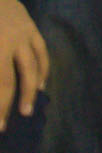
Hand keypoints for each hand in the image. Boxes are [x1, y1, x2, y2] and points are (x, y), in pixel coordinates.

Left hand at [0, 0, 46, 126]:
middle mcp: (12, 43)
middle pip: (16, 78)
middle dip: (11, 103)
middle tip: (6, 124)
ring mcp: (25, 35)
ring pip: (34, 66)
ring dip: (32, 89)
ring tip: (29, 108)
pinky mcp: (32, 28)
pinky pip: (42, 52)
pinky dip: (43, 69)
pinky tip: (41, 83)